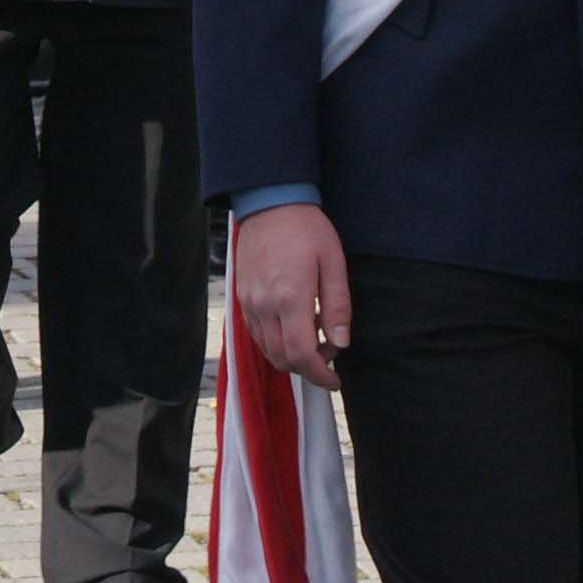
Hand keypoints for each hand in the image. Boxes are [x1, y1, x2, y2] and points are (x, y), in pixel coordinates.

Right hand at [232, 203, 351, 391]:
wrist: (269, 202)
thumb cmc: (306, 229)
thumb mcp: (333, 262)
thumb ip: (338, 306)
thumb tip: (341, 342)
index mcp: (290, 298)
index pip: (302, 355)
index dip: (320, 376)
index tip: (334, 379)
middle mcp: (264, 305)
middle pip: (282, 359)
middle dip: (307, 368)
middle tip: (328, 352)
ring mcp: (249, 302)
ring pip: (266, 350)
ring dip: (290, 355)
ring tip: (312, 334)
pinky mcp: (241, 296)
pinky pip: (256, 333)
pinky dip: (274, 341)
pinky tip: (291, 323)